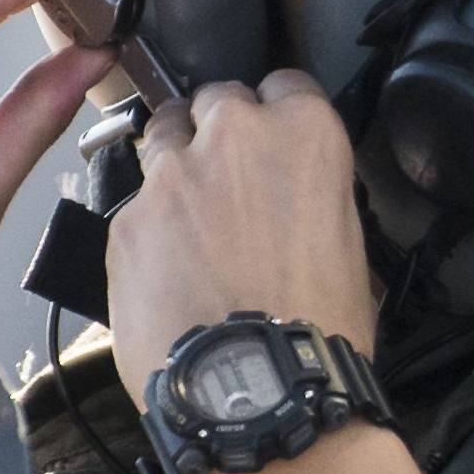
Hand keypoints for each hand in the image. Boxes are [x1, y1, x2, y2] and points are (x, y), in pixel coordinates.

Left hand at [106, 71, 376, 411]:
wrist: (257, 391)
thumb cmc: (320, 326)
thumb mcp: (348, 239)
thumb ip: (315, 190)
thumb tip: (295, 193)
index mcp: (303, 133)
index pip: (285, 82)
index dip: (280, 111)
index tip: (276, 133)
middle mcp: (233, 136)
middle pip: (215, 97)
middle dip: (220, 127)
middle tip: (231, 175)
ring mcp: (170, 176)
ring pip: (162, 136)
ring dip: (175, 160)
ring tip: (188, 212)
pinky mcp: (124, 222)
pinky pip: (134, 206)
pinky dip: (148, 227)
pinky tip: (166, 270)